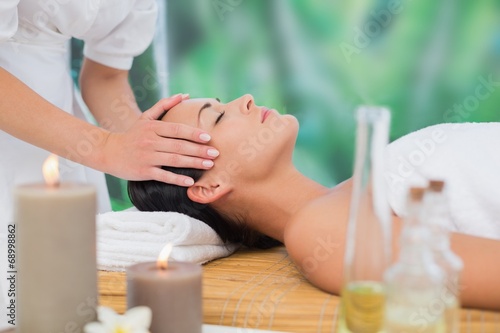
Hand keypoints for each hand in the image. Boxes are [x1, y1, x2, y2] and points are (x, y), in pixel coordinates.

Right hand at [101, 94, 218, 185]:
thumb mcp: (146, 117)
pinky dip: (177, 179)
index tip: (209, 138)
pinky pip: (163, 176)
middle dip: (199, 150)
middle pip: (179, 146)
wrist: (108, 152)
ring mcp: (147, 157)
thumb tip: (185, 95)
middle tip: (216, 153)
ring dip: (194, 163)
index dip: (194, 134)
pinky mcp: (143, 172)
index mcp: (152, 128)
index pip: (177, 130)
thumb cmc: (132, 135)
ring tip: (209, 164)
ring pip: (174, 160)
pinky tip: (190, 180)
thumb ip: (165, 105)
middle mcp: (150, 142)